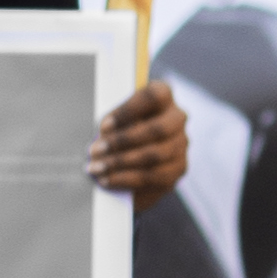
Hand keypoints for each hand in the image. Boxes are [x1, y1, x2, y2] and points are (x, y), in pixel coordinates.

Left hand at [91, 76, 186, 212]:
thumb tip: (101, 140)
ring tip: (97, 168)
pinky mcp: (178, 168)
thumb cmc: (119, 130)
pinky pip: (153, 176)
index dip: (128, 111)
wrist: (132, 159)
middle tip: (95, 150)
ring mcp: (181, 144)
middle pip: (157, 129)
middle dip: (123, 142)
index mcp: (163, 96)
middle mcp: (177, 118)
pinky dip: (126, 179)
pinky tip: (107, 180)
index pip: (154, 96)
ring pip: (154, 155)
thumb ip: (111, 125)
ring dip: (121, 163)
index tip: (104, 125)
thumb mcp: (114, 121)